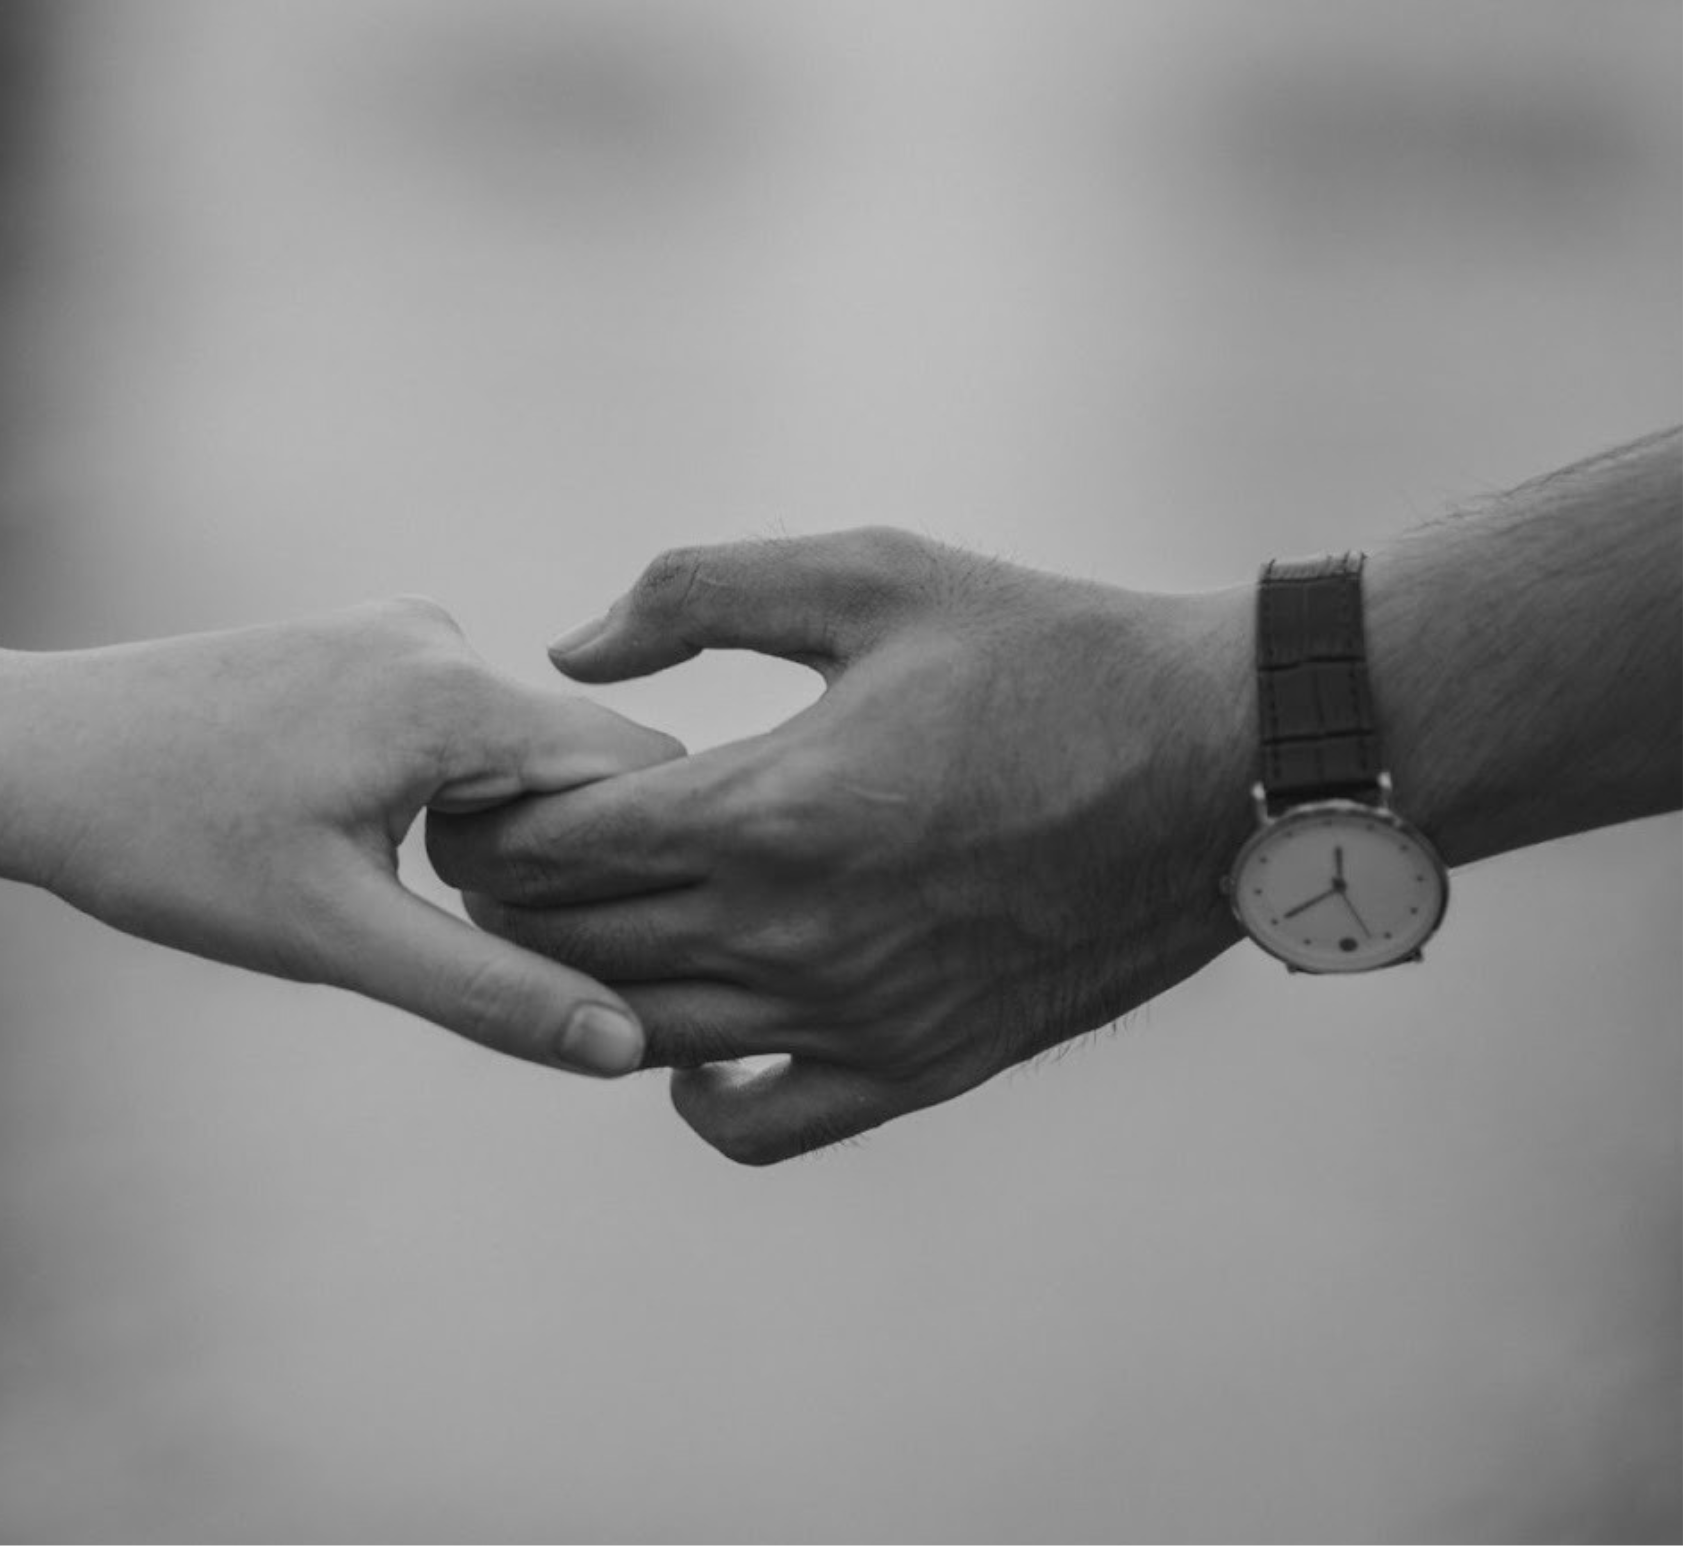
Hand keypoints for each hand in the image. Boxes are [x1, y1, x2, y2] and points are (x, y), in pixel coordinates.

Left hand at [0, 598, 681, 1074]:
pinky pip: (458, 729)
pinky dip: (448, 798)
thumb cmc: (166, 844)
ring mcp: (397, 632)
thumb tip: (625, 1046)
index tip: (609, 953)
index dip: (646, 868)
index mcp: (455, 690)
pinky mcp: (360, 646)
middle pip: (582, 762)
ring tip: (383, 893)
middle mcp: (441, 636)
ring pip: (517, 753)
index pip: (641, 770)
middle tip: (472, 943)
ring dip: (498, 834)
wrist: (29, 755)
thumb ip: (490, 991)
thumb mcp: (334, 937)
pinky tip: (351, 845)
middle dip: (563, 862)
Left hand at [427, 530, 1256, 1159]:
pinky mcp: (913, 1068)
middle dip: (506, 898)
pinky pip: (754, 1126)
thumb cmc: (1046, 651)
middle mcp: (794, 934)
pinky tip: (695, 1030)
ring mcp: (852, 1017)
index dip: (485, 820)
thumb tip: (570, 652)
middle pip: (569, 946)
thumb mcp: (872, 574)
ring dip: (577, 984)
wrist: (1220, 763)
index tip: (480, 790)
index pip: (548, 849)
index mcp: (770, 808)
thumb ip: (697, 593)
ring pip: (637, 1035)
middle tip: (501, 852)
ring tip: (575, 923)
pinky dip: (693, 1093)